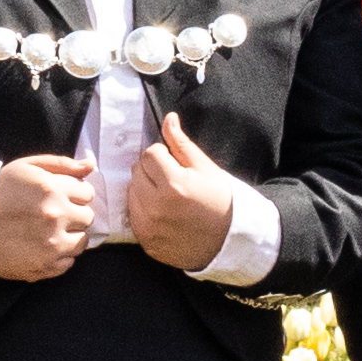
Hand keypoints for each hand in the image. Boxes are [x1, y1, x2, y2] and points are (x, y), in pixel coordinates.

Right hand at [0, 151, 100, 280]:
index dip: (74, 194)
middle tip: (53, 215)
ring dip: (70, 236)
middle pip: (88, 217)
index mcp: (52, 189)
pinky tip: (42, 247)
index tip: (60, 197)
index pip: (87, 193)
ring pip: (82, 242)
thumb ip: (61, 164)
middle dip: (74, 214)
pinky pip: (69, 262)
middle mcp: (56, 216)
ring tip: (48, 233)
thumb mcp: (26, 167)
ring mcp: (51, 244)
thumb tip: (90, 165)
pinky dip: (59, 256)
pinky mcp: (45, 266)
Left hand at [121, 113, 240, 271]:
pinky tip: (163, 211)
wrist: (230, 241)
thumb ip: (181, 144)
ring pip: (131, 191)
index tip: (175, 164)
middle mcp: (156, 207)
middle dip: (152, 170)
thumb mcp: (206, 168)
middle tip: (172, 178)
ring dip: (144, 188)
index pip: (149, 154)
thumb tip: (168, 119)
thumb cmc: (221, 201)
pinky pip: (132, 214)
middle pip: (136, 171)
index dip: (163, 154)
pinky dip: (143, 209)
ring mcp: (149, 226)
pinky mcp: (145, 240)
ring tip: (168, 196)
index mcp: (174, 185)